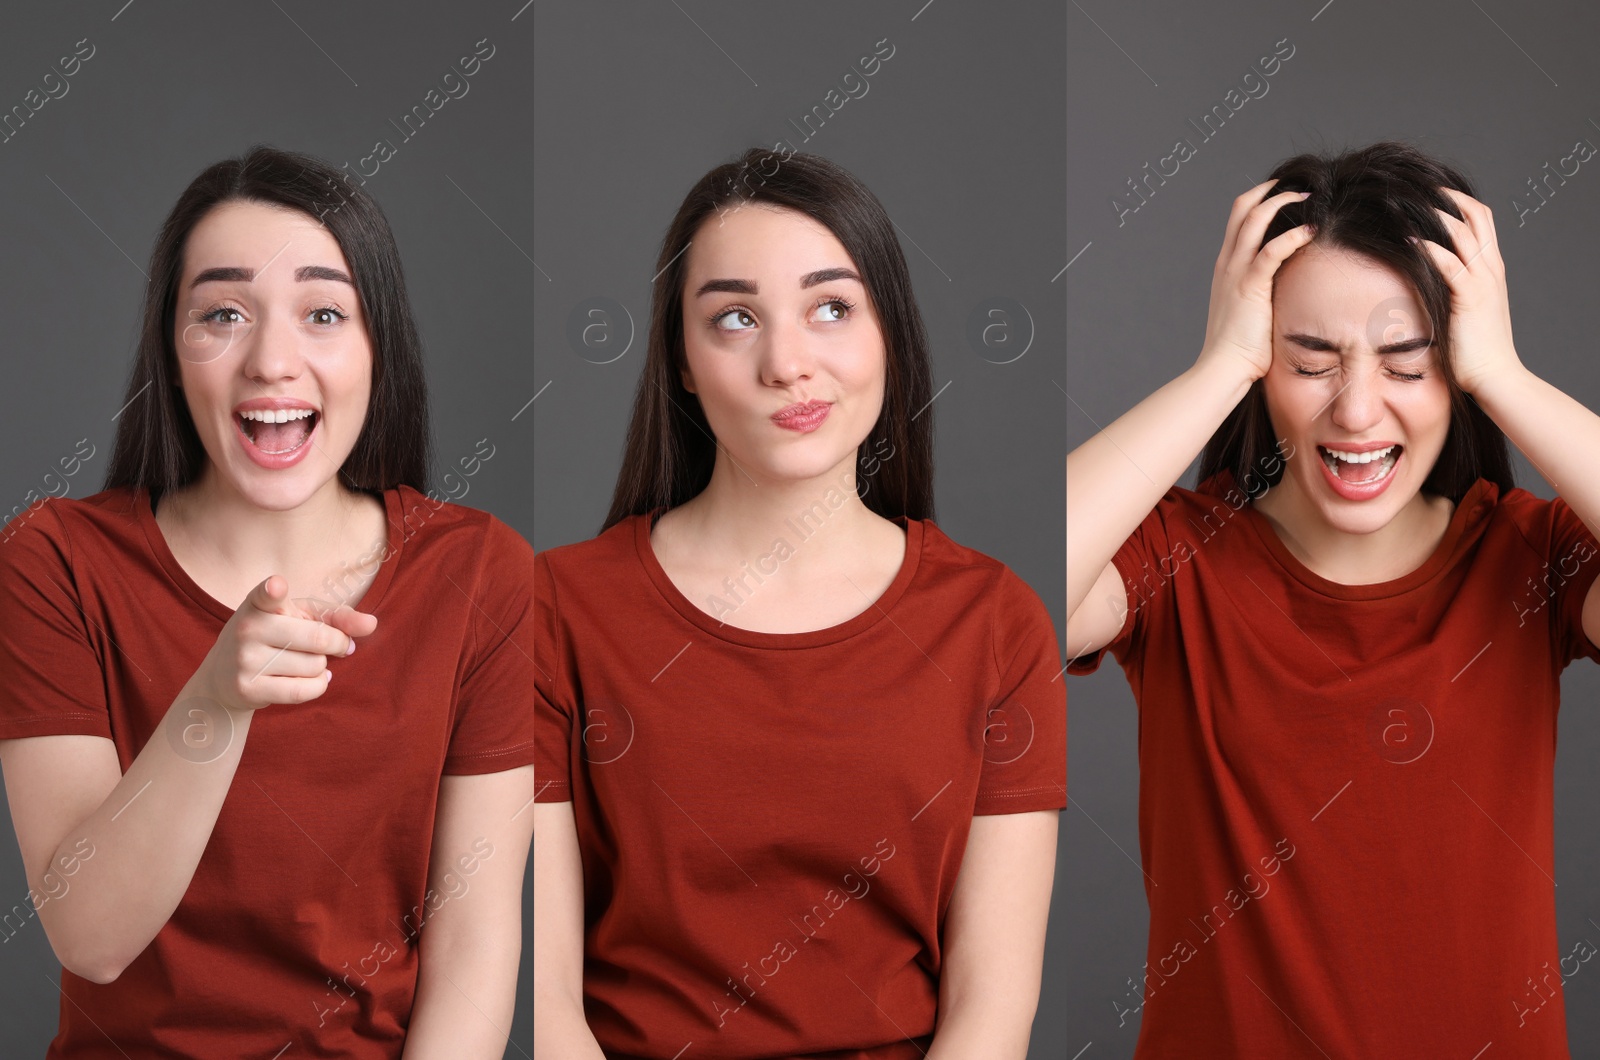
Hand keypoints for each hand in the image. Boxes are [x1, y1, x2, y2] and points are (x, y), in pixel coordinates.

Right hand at [196, 575, 376, 712]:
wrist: (224, 676)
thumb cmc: (274, 637)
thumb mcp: (300, 617)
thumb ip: (337, 616)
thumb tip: (371, 624)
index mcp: (259, 603)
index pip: (266, 595)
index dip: (273, 591)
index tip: (277, 586)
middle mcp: (247, 628)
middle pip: (317, 639)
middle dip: (338, 644)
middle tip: (338, 645)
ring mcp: (245, 660)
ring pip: (314, 666)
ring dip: (322, 666)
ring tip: (305, 662)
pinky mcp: (248, 688)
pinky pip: (303, 691)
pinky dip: (318, 686)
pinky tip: (314, 679)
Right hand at [1195, 179, 1317, 382]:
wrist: (1223, 369)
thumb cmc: (1239, 349)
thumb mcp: (1249, 311)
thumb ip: (1263, 293)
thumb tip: (1290, 287)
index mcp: (1226, 267)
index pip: (1239, 218)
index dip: (1261, 199)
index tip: (1286, 194)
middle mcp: (1227, 263)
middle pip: (1243, 208)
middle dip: (1272, 190)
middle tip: (1300, 186)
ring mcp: (1235, 272)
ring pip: (1254, 219)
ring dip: (1284, 202)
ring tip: (1310, 199)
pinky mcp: (1249, 286)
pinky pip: (1272, 250)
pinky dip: (1293, 235)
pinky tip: (1311, 230)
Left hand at [1411, 188, 1525, 395]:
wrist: (1493, 373)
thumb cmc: (1475, 347)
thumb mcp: (1468, 307)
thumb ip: (1455, 287)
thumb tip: (1427, 275)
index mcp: (1491, 267)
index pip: (1481, 219)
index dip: (1458, 201)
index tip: (1431, 192)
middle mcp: (1490, 267)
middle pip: (1477, 216)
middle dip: (1448, 197)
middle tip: (1418, 187)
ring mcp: (1483, 280)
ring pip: (1464, 233)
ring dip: (1436, 215)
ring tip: (1408, 204)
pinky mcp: (1469, 297)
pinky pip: (1449, 264)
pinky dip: (1428, 248)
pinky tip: (1408, 240)